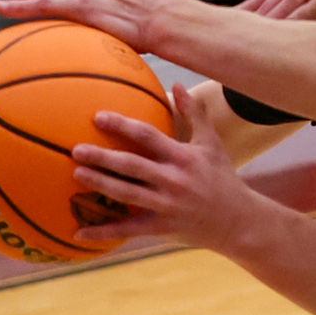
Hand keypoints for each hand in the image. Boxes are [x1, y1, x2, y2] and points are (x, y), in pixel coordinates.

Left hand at [70, 84, 258, 250]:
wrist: (239, 222)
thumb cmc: (223, 178)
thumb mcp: (211, 144)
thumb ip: (194, 113)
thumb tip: (177, 83)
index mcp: (183, 158)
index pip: (148, 137)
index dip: (123, 125)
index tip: (98, 116)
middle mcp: (173, 181)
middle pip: (132, 166)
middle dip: (103, 157)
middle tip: (76, 150)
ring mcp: (167, 206)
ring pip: (127, 194)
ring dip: (100, 185)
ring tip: (77, 175)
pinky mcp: (162, 227)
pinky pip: (129, 229)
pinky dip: (104, 232)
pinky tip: (79, 232)